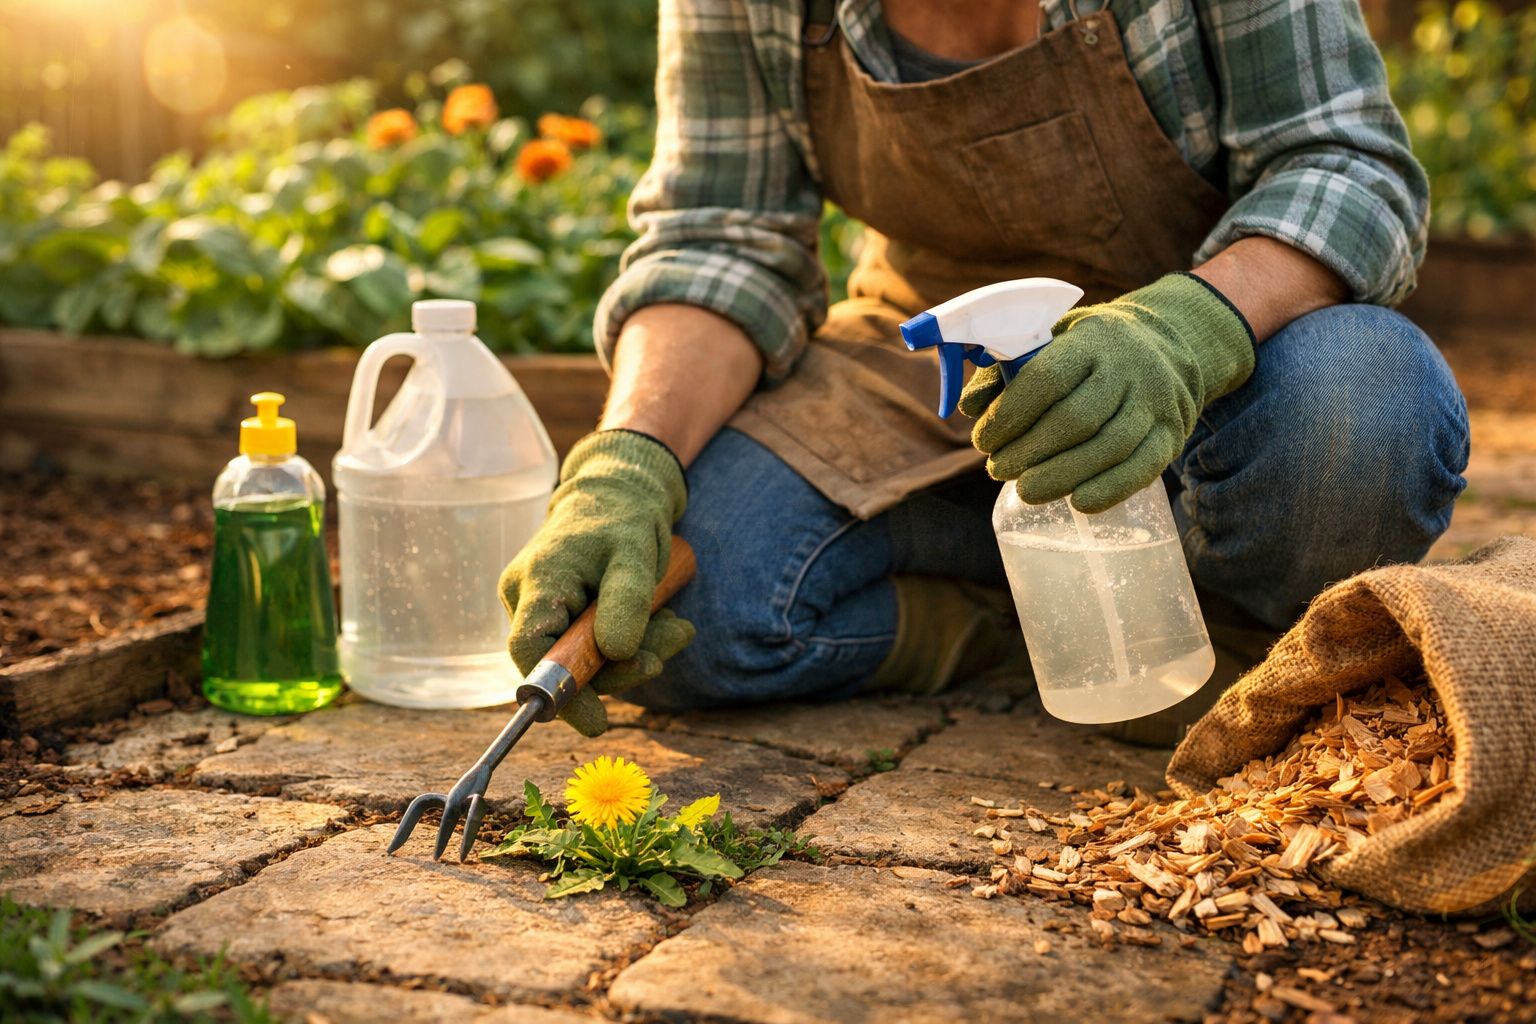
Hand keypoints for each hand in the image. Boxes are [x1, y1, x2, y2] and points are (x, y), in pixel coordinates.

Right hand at [499, 430, 693, 735]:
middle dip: (618, 669)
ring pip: (583, 657)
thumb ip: (626, 602)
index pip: (529, 648)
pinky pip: (592, 645)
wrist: (618, 493)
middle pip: (561, 662)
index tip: (597, 721)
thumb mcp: (635, 553)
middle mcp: (528, 598)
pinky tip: (662, 625)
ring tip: (677, 631)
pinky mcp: (562, 615)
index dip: (558, 691)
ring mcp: (543, 608)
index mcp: (538, 581)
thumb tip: (615, 654)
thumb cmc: (623, 517)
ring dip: (634, 654)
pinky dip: (629, 643)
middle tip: (664, 657)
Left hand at [959, 273, 1254, 512]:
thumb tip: (969, 407)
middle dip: (1030, 451)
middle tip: (997, 470)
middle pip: (1076, 419)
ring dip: (1062, 475)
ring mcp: (1155, 401)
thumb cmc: (1089, 352)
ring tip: (1025, 492)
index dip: (1010, 415)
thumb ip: (1006, 370)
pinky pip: (1144, 467)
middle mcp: (1128, 368)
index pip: (1046, 379)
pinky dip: (1111, 489)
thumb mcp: (1051, 342)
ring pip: (1109, 446)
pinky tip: (1078, 504)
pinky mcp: (1172, 433)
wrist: (1169, 347)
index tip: (983, 441)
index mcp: (1090, 340)